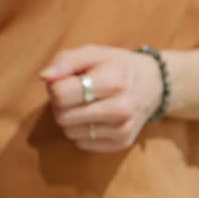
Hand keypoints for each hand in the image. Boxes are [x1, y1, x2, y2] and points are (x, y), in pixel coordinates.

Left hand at [40, 44, 163, 152]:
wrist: (154, 85)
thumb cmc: (117, 66)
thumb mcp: (94, 53)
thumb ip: (65, 61)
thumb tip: (44, 77)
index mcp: (113, 81)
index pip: (61, 94)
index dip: (56, 86)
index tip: (68, 81)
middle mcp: (121, 108)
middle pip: (62, 116)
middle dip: (62, 104)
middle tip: (75, 94)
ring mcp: (122, 129)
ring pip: (69, 132)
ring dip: (71, 119)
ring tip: (86, 105)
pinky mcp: (121, 143)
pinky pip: (81, 144)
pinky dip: (82, 131)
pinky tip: (95, 118)